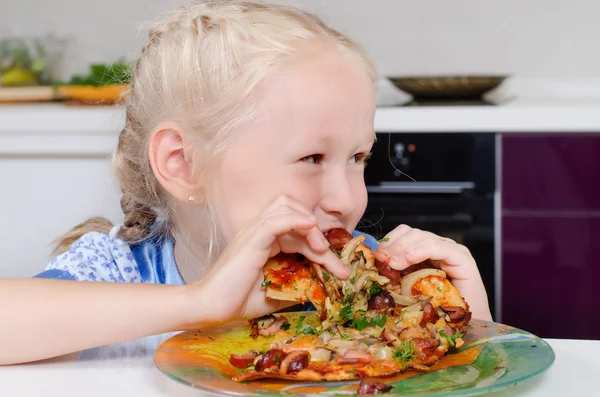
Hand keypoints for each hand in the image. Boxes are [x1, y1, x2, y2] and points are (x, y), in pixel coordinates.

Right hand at [189, 195, 349, 324]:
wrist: (210, 308)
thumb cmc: (238, 301)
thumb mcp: (277, 294)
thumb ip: (296, 286)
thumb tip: (319, 288)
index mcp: (265, 240)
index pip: (297, 230)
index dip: (319, 245)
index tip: (337, 267)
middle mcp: (259, 231)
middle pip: (294, 212)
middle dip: (317, 232)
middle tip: (330, 257)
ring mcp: (253, 232)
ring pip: (286, 207)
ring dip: (308, 225)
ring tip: (320, 249)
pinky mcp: (251, 239)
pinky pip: (275, 220)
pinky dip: (295, 219)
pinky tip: (311, 226)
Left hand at [375, 224, 492, 320]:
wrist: (466, 330)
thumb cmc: (437, 313)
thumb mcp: (410, 288)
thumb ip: (397, 274)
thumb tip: (376, 264)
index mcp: (427, 251)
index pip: (406, 234)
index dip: (390, 241)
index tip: (377, 255)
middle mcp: (441, 247)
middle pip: (413, 234)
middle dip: (394, 245)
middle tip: (381, 259)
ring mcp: (453, 251)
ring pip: (423, 238)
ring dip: (403, 249)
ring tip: (391, 263)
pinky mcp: (463, 259)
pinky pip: (439, 248)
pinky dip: (421, 251)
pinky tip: (407, 259)